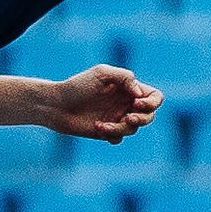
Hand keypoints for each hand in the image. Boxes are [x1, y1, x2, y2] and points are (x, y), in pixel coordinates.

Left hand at [47, 64, 162, 141]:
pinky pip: (119, 138)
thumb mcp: (101, 73)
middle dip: (142, 119)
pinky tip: (97, 127)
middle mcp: (125, 103)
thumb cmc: (78, 86)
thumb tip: (140, 94)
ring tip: (103, 124)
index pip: (154, 97)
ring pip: (133, 129)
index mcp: (128, 88)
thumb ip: (124, 77)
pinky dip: (111, 134)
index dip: (151, 102)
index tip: (135, 102)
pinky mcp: (107, 131)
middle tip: (128, 118)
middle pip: (149, 116)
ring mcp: (117, 118)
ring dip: (121, 128)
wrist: (57, 105)